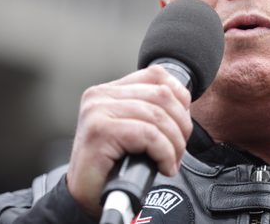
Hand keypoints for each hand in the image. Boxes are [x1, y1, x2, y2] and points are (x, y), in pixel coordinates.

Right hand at [66, 66, 192, 216]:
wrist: (85, 195)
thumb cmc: (111, 164)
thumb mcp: (133, 128)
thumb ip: (150, 110)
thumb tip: (183, 106)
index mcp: (109, 90)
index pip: (157, 75)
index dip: (180, 97)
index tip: (182, 122)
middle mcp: (101, 95)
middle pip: (162, 96)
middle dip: (181, 124)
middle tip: (179, 149)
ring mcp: (98, 112)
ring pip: (158, 116)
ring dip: (174, 143)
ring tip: (171, 161)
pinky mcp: (100, 132)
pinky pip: (148, 135)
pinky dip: (164, 153)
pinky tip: (163, 167)